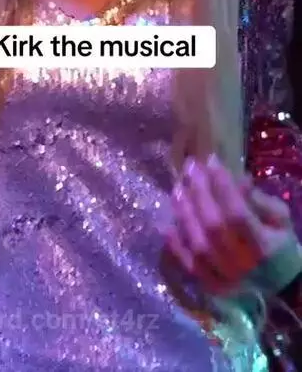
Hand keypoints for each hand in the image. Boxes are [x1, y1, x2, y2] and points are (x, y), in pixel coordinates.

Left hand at [165, 154, 295, 295]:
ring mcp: (224, 278)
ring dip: (184, 214)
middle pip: (213, 226)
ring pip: (198, 245)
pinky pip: (188, 265)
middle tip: (190, 167)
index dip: (222, 186)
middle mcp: (242, 265)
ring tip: (177, 188)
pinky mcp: (209, 285)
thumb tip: (239, 181)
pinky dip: (175, 245)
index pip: (237, 213)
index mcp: (264, 247)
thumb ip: (260, 201)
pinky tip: (166, 223)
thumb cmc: (278, 243)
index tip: (211, 160)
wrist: (279, 284)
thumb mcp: (279, 220)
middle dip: (199, 192)